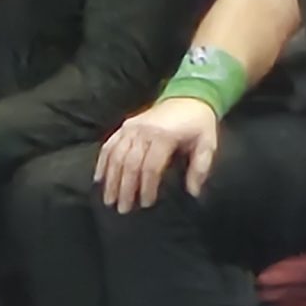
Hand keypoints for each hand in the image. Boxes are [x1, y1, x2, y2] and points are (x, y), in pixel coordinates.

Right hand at [94, 96, 220, 209]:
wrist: (189, 97)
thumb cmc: (198, 124)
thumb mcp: (207, 144)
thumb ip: (200, 168)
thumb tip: (192, 192)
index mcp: (164, 135)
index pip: (150, 167)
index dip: (146, 187)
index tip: (146, 204)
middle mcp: (143, 130)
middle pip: (130, 164)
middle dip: (125, 188)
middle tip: (123, 209)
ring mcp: (132, 126)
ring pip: (116, 156)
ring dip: (111, 179)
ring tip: (109, 200)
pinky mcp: (126, 125)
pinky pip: (109, 144)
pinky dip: (103, 162)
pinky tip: (99, 178)